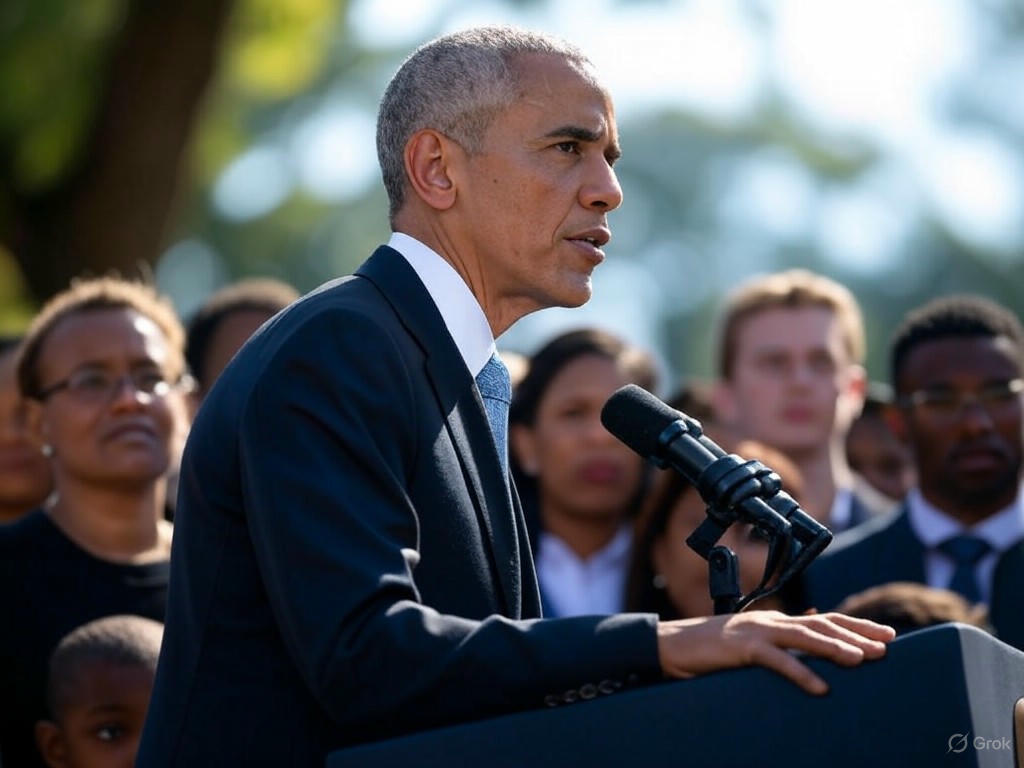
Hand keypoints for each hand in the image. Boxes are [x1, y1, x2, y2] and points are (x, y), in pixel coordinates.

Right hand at [656, 610, 895, 694]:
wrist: (673, 645)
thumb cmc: (710, 649)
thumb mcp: (749, 646)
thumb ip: (777, 646)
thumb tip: (805, 650)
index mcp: (775, 623)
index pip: (823, 620)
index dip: (856, 626)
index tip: (886, 634)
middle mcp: (771, 622)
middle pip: (821, 624)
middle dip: (856, 634)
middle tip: (887, 645)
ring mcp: (756, 633)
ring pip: (804, 638)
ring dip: (835, 648)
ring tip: (862, 660)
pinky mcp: (741, 648)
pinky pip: (776, 661)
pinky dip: (800, 673)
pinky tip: (820, 687)